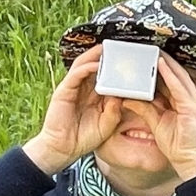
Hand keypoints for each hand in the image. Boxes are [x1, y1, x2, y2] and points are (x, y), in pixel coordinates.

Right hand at [24, 51, 121, 172]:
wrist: (64, 148)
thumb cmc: (84, 137)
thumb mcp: (107, 123)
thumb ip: (115, 109)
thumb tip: (123, 95)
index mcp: (95, 94)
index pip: (107, 75)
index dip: (118, 67)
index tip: (132, 60)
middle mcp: (84, 88)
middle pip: (96, 66)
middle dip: (107, 56)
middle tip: (121, 47)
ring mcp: (74, 88)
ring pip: (85, 65)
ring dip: (96, 56)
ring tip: (108, 49)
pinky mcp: (64, 91)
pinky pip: (76, 75)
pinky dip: (86, 68)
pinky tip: (96, 64)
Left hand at [121, 55, 195, 179]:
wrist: (190, 162)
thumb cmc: (177, 146)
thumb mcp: (156, 123)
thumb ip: (144, 109)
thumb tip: (128, 99)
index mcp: (184, 102)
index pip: (171, 80)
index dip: (159, 68)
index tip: (146, 57)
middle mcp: (191, 99)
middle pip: (176, 74)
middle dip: (163, 60)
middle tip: (148, 46)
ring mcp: (194, 102)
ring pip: (178, 76)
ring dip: (166, 62)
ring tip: (152, 49)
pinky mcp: (192, 107)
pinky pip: (179, 86)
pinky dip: (169, 74)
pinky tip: (160, 64)